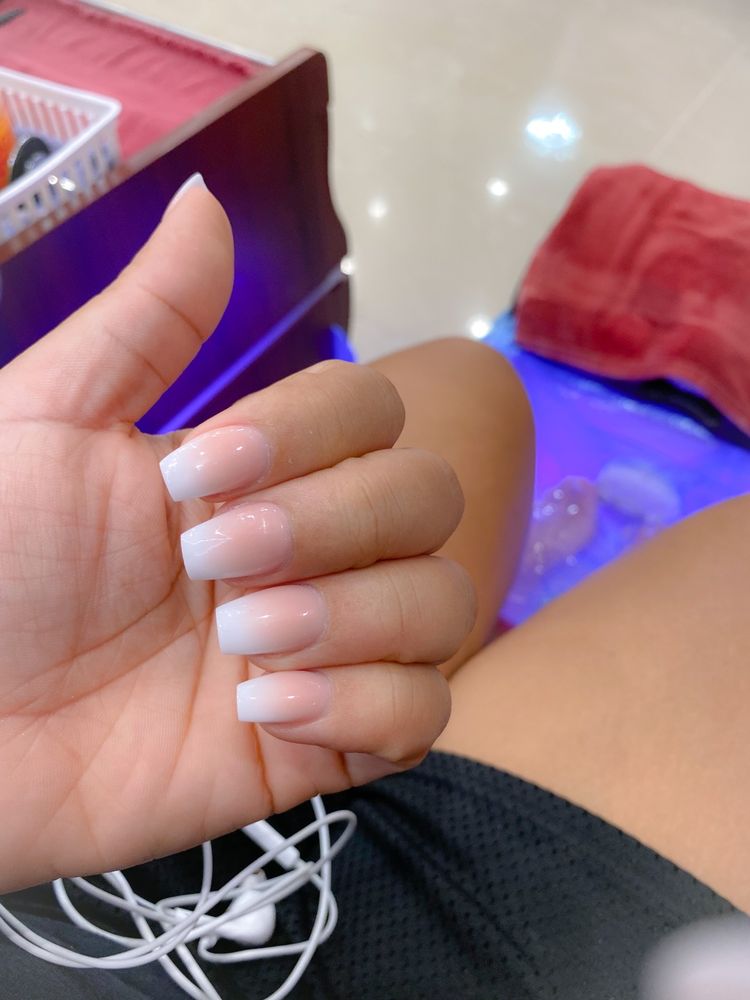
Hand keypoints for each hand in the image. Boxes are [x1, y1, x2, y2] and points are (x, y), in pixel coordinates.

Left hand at [0, 181, 474, 890]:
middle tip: (210, 566)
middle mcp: (310, 551)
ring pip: (444, 605)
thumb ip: (147, 320)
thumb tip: (208, 200)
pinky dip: (368, 705)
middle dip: (332, 525)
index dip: (310, 437)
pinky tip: (262, 712)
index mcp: (258, 472)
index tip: (189, 482)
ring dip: (354, 617)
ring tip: (241, 646)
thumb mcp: (48, 424)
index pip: (372, 414)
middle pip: (429, 499)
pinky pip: (423, 711)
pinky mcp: (324, 744)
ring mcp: (327, 646)